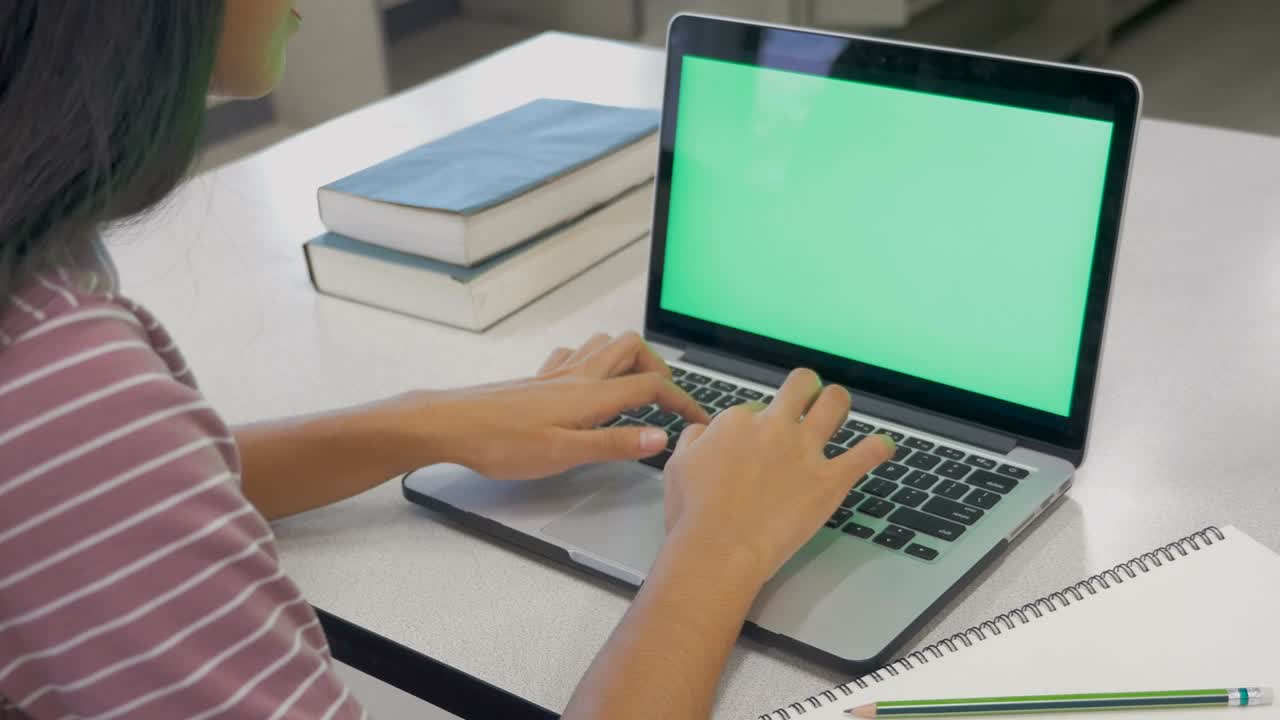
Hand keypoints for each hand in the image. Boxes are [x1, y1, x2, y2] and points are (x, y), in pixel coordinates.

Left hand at [395, 332, 709, 479]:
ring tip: (634, 389)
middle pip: (632, 348)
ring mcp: (556, 374)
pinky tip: (586, 382)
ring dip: (627, 358)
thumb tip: (662, 436)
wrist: (450, 424)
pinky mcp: (536, 380)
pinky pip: (573, 355)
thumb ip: (616, 443)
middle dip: (658, 368)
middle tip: (666, 400)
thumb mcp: (565, 454)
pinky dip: (592, 361)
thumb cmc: (502, 443)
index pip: (652, 387)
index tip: (699, 420)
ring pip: (603, 344)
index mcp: (591, 395)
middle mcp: (578, 376)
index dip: (683, 401)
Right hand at [661, 368, 893, 586]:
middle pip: (800, 386)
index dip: (756, 423)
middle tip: (807, 399)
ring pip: (834, 404)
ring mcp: (805, 451)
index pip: (755, 408)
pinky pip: (866, 454)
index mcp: (738, 421)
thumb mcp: (677, 466)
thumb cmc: (694, 516)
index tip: (756, 442)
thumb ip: (695, 440)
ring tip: (838, 408)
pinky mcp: (830, 480)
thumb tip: (705, 431)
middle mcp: (774, 427)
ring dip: (838, 402)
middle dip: (805, 389)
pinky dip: (878, 448)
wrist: (719, 549)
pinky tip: (883, 446)